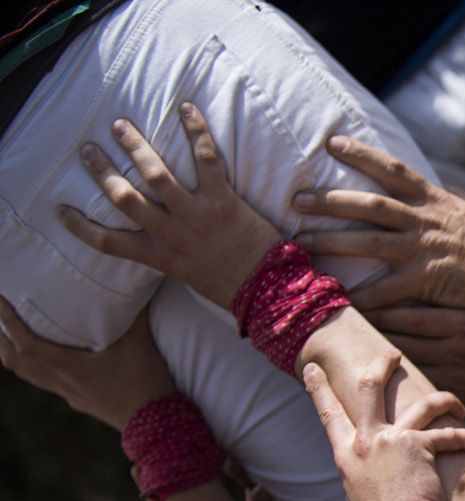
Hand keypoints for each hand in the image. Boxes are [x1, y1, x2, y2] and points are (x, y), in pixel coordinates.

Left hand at [0, 301, 174, 429]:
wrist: (158, 427)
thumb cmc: (147, 384)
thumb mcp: (142, 344)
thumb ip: (135, 313)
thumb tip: (135, 282)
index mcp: (71, 367)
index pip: (27, 343)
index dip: (7, 320)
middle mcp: (63, 382)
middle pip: (16, 362)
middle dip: (1, 338)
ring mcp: (70, 395)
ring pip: (28, 375)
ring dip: (14, 354)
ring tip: (11, 336)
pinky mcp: (80, 402)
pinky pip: (46, 384)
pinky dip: (35, 367)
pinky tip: (46, 360)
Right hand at [60, 104, 280, 307]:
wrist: (269, 294)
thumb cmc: (234, 287)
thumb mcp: (191, 278)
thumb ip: (171, 258)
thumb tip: (159, 247)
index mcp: (160, 257)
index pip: (109, 243)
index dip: (81, 228)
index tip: (60, 210)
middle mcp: (171, 235)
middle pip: (124, 198)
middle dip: (102, 172)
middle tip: (88, 150)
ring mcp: (196, 217)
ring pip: (155, 175)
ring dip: (135, 147)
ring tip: (120, 126)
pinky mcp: (224, 203)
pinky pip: (206, 160)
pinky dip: (196, 132)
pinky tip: (186, 109)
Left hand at [292, 136, 464, 310]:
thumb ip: (450, 201)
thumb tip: (441, 188)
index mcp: (434, 201)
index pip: (393, 170)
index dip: (362, 154)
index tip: (332, 143)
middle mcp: (425, 221)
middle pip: (369, 204)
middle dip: (331, 201)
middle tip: (297, 199)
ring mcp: (424, 250)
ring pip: (369, 242)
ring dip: (332, 242)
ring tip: (301, 242)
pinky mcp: (427, 280)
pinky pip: (387, 291)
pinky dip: (362, 297)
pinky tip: (338, 300)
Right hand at [302, 349, 464, 500]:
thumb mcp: (361, 498)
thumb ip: (365, 474)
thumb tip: (372, 470)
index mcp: (345, 457)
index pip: (327, 415)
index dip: (318, 389)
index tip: (311, 369)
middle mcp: (364, 443)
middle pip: (369, 388)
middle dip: (381, 366)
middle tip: (392, 355)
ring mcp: (391, 441)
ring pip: (421, 403)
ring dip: (445, 399)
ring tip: (458, 404)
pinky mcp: (420, 447)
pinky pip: (450, 433)